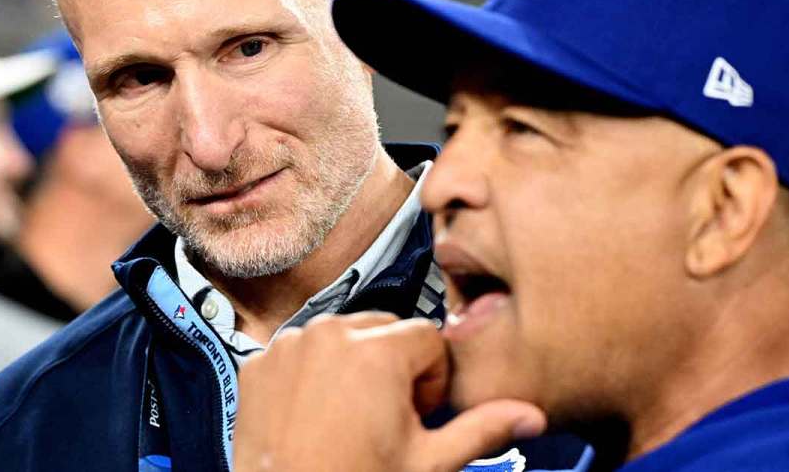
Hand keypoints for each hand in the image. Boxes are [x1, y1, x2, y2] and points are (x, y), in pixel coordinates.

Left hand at [233, 312, 545, 471]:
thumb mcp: (428, 463)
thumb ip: (481, 429)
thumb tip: (528, 415)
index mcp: (376, 350)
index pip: (428, 337)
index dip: (432, 379)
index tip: (419, 413)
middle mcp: (329, 336)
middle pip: (384, 329)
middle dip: (394, 367)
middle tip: (387, 419)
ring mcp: (289, 347)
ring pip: (341, 337)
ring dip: (353, 367)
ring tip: (351, 419)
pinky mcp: (260, 363)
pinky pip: (300, 352)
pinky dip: (311, 375)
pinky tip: (316, 416)